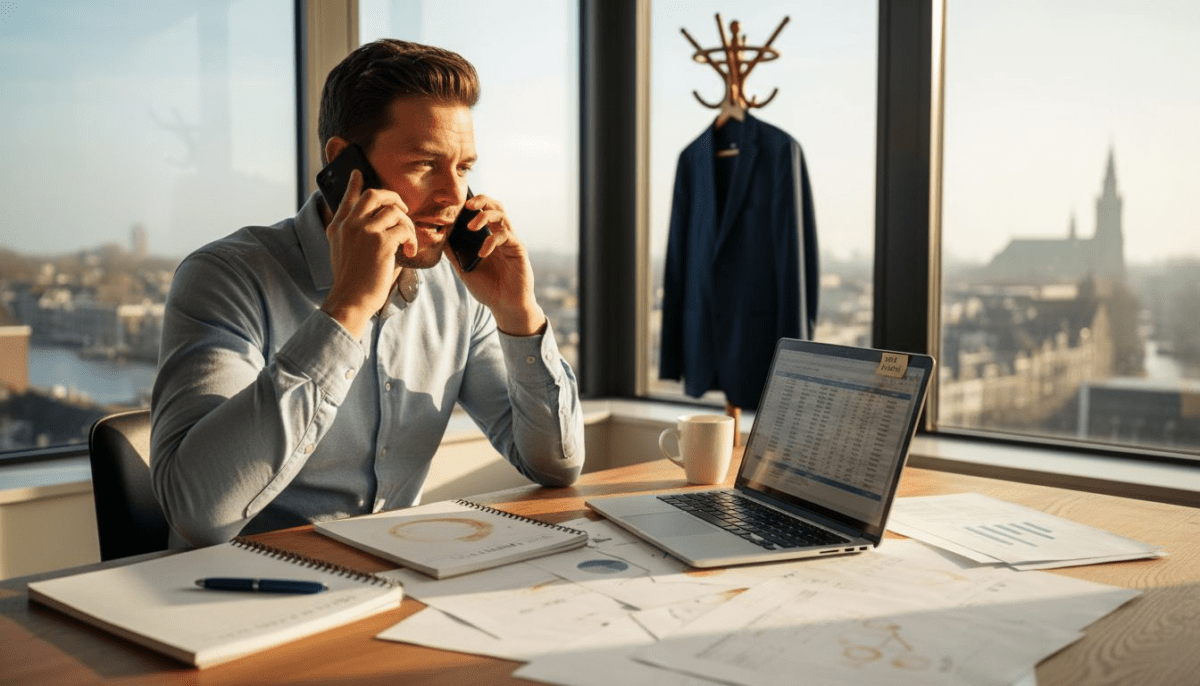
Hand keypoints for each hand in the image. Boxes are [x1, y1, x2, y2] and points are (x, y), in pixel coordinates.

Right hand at [320, 169, 414, 337]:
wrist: (351, 299)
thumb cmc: (352, 281)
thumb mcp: (343, 252)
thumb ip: (353, 234)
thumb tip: (377, 224)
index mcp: (338, 226)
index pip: (347, 197)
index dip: (355, 183)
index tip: (358, 173)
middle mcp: (350, 224)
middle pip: (375, 195)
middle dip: (394, 198)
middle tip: (404, 210)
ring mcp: (364, 231)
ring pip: (395, 211)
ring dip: (407, 225)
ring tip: (407, 242)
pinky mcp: (380, 242)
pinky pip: (404, 229)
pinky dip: (411, 239)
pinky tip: (409, 251)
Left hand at [445, 194, 545, 335]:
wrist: (505, 306)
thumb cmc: (488, 288)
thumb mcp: (464, 269)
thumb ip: (454, 253)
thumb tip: (439, 237)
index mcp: (489, 237)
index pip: (483, 211)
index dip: (473, 203)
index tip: (457, 204)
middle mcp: (501, 235)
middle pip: (496, 206)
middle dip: (482, 200)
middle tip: (467, 205)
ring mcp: (511, 241)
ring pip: (502, 216)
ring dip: (485, 216)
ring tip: (471, 227)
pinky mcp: (519, 250)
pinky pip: (505, 236)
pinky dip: (491, 241)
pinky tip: (482, 254)